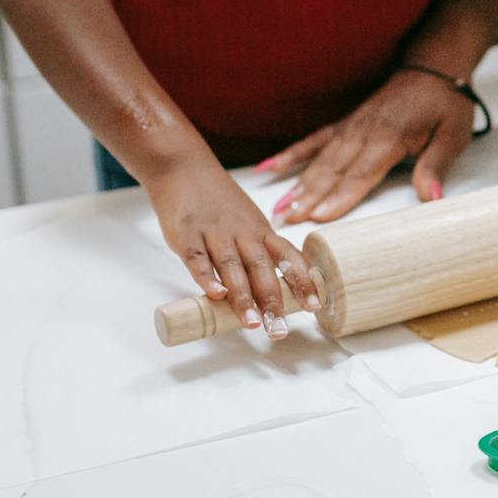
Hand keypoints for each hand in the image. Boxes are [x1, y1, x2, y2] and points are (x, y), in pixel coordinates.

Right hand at [146, 162, 317, 339]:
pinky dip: (206, 278)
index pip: (289, 256)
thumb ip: (258, 252)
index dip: (303, 281)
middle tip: (280, 330)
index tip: (315, 306)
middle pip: (262, 268)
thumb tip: (275, 291)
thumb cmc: (217, 201)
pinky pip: (197, 259)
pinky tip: (216, 296)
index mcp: (260, 231)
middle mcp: (242, 233)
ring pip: (232, 267)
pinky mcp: (186, 235)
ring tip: (253, 323)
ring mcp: (214, 233)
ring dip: (244, 297)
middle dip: (273, 301)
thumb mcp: (247, 222)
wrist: (182, 167)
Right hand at [258, 69, 475, 224]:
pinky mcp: (346, 124)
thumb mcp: (452, 136)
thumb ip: (435, 167)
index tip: (319, 215)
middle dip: (309, 197)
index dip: (339, 196)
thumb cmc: (444, 104)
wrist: (433, 68)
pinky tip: (270, 167)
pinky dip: (292, 154)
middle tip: (287, 220)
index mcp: (390, 137)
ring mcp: (351, 127)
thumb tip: (432, 198)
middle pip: (333, 171)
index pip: (361, 173)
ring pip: (320, 160)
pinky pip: (314, 141)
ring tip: (278, 208)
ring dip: (298, 185)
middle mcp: (364, 132)